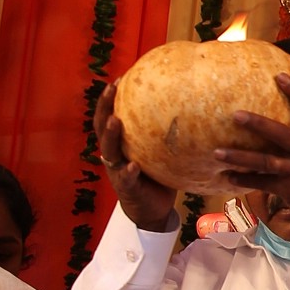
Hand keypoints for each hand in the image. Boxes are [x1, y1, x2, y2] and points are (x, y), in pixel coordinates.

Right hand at [94, 84, 177, 231]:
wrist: (151, 210)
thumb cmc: (156, 175)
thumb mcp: (157, 151)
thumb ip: (163, 134)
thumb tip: (188, 107)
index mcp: (119, 145)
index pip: (108, 117)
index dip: (108, 100)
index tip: (116, 80)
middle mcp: (114, 155)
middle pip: (101, 128)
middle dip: (104, 108)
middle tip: (110, 89)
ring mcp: (117, 172)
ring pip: (109, 151)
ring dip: (111, 136)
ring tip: (115, 121)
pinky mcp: (127, 189)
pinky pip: (126, 179)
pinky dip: (128, 172)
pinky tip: (133, 166)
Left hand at [222, 72, 289, 226]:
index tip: (279, 76)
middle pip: (281, 134)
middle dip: (258, 124)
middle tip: (235, 114)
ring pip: (264, 162)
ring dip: (240, 158)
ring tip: (217, 153)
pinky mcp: (288, 188)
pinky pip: (261, 183)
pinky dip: (243, 180)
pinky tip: (226, 176)